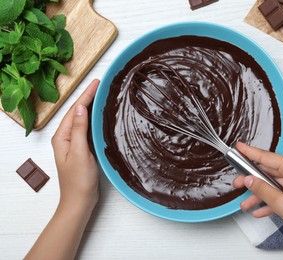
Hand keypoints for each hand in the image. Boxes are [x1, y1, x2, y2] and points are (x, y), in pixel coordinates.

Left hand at [26, 80, 100, 259]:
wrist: (80, 201)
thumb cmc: (79, 180)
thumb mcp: (79, 152)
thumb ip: (79, 129)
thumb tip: (80, 107)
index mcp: (62, 137)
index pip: (75, 110)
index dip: (86, 95)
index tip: (97, 83)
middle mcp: (67, 137)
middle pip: (78, 112)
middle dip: (89, 97)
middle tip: (102, 85)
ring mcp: (75, 143)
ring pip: (83, 120)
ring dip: (92, 107)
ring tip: (103, 95)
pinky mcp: (83, 149)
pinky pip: (88, 129)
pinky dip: (95, 119)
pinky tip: (102, 116)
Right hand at [233, 142, 282, 239]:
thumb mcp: (282, 204)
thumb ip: (262, 190)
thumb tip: (248, 180)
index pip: (266, 157)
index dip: (250, 152)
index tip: (239, 147)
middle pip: (270, 172)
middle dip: (252, 180)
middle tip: (236, 184)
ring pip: (276, 185)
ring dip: (261, 195)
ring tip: (246, 204)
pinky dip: (274, 200)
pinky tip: (261, 210)